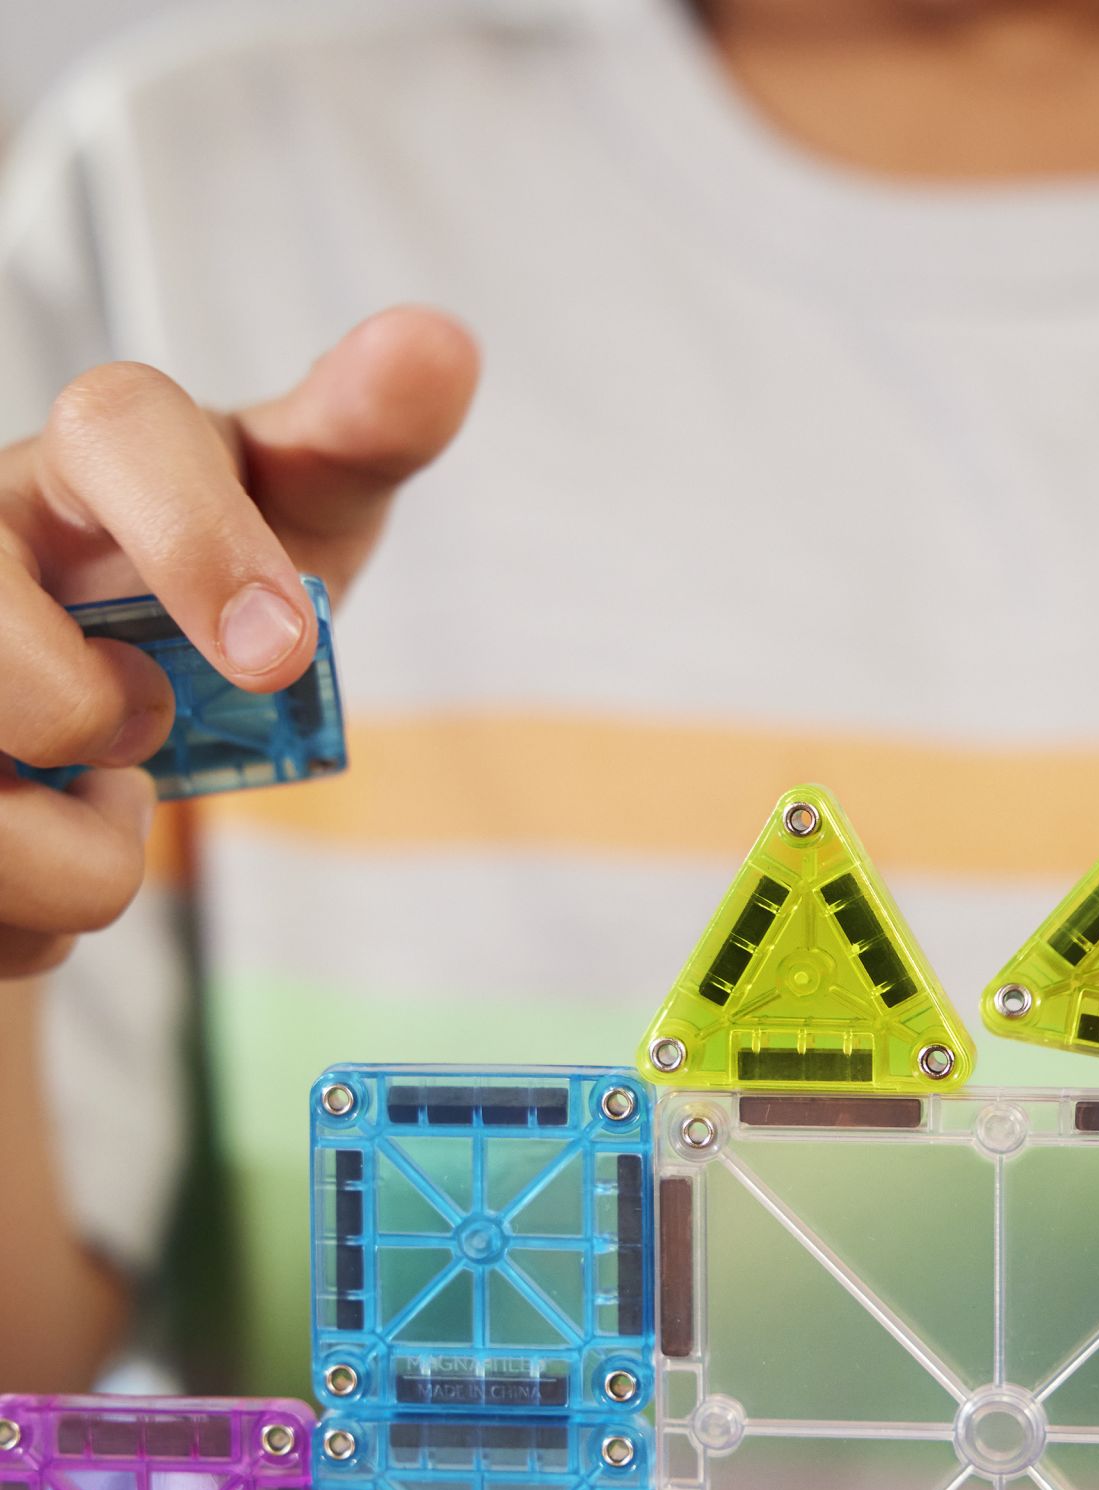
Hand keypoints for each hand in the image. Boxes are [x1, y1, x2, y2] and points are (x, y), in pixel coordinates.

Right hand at [0, 306, 479, 975]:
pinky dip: (35, 920)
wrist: (127, 693)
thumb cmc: (217, 581)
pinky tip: (52, 859)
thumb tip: (440, 345)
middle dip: (94, 721)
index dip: (204, 543)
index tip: (285, 651)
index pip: (119, 428)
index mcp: (90, 457)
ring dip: (75, 856)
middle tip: (148, 716)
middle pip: (12, 669)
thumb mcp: (297, 504)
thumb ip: (359, 431)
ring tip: (98, 797)